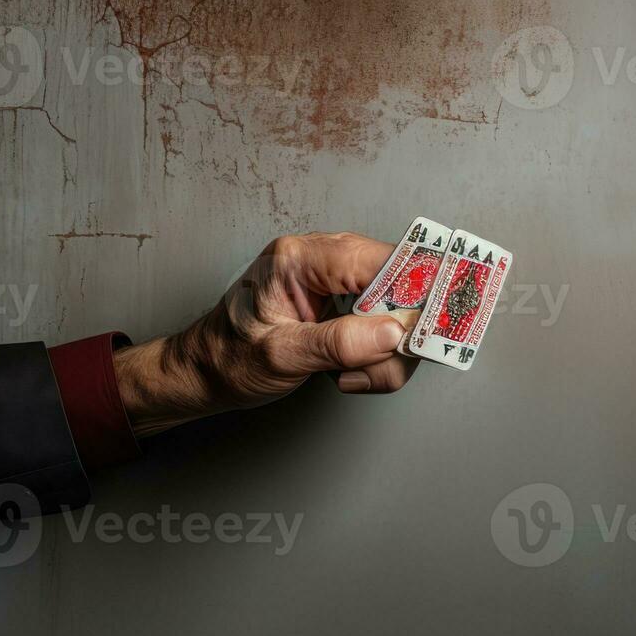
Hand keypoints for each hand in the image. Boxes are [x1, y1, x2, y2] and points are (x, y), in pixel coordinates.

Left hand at [113, 232, 418, 435]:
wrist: (205, 373)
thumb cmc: (228, 357)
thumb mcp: (280, 355)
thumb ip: (338, 342)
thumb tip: (394, 332)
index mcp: (302, 259)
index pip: (381, 260)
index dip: (416, 292)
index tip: (430, 329)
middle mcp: (324, 261)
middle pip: (401, 287)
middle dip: (396, 337)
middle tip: (371, 368)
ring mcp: (338, 284)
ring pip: (400, 313)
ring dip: (385, 356)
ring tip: (346, 376)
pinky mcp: (346, 307)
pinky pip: (386, 329)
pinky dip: (378, 359)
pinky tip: (347, 372)